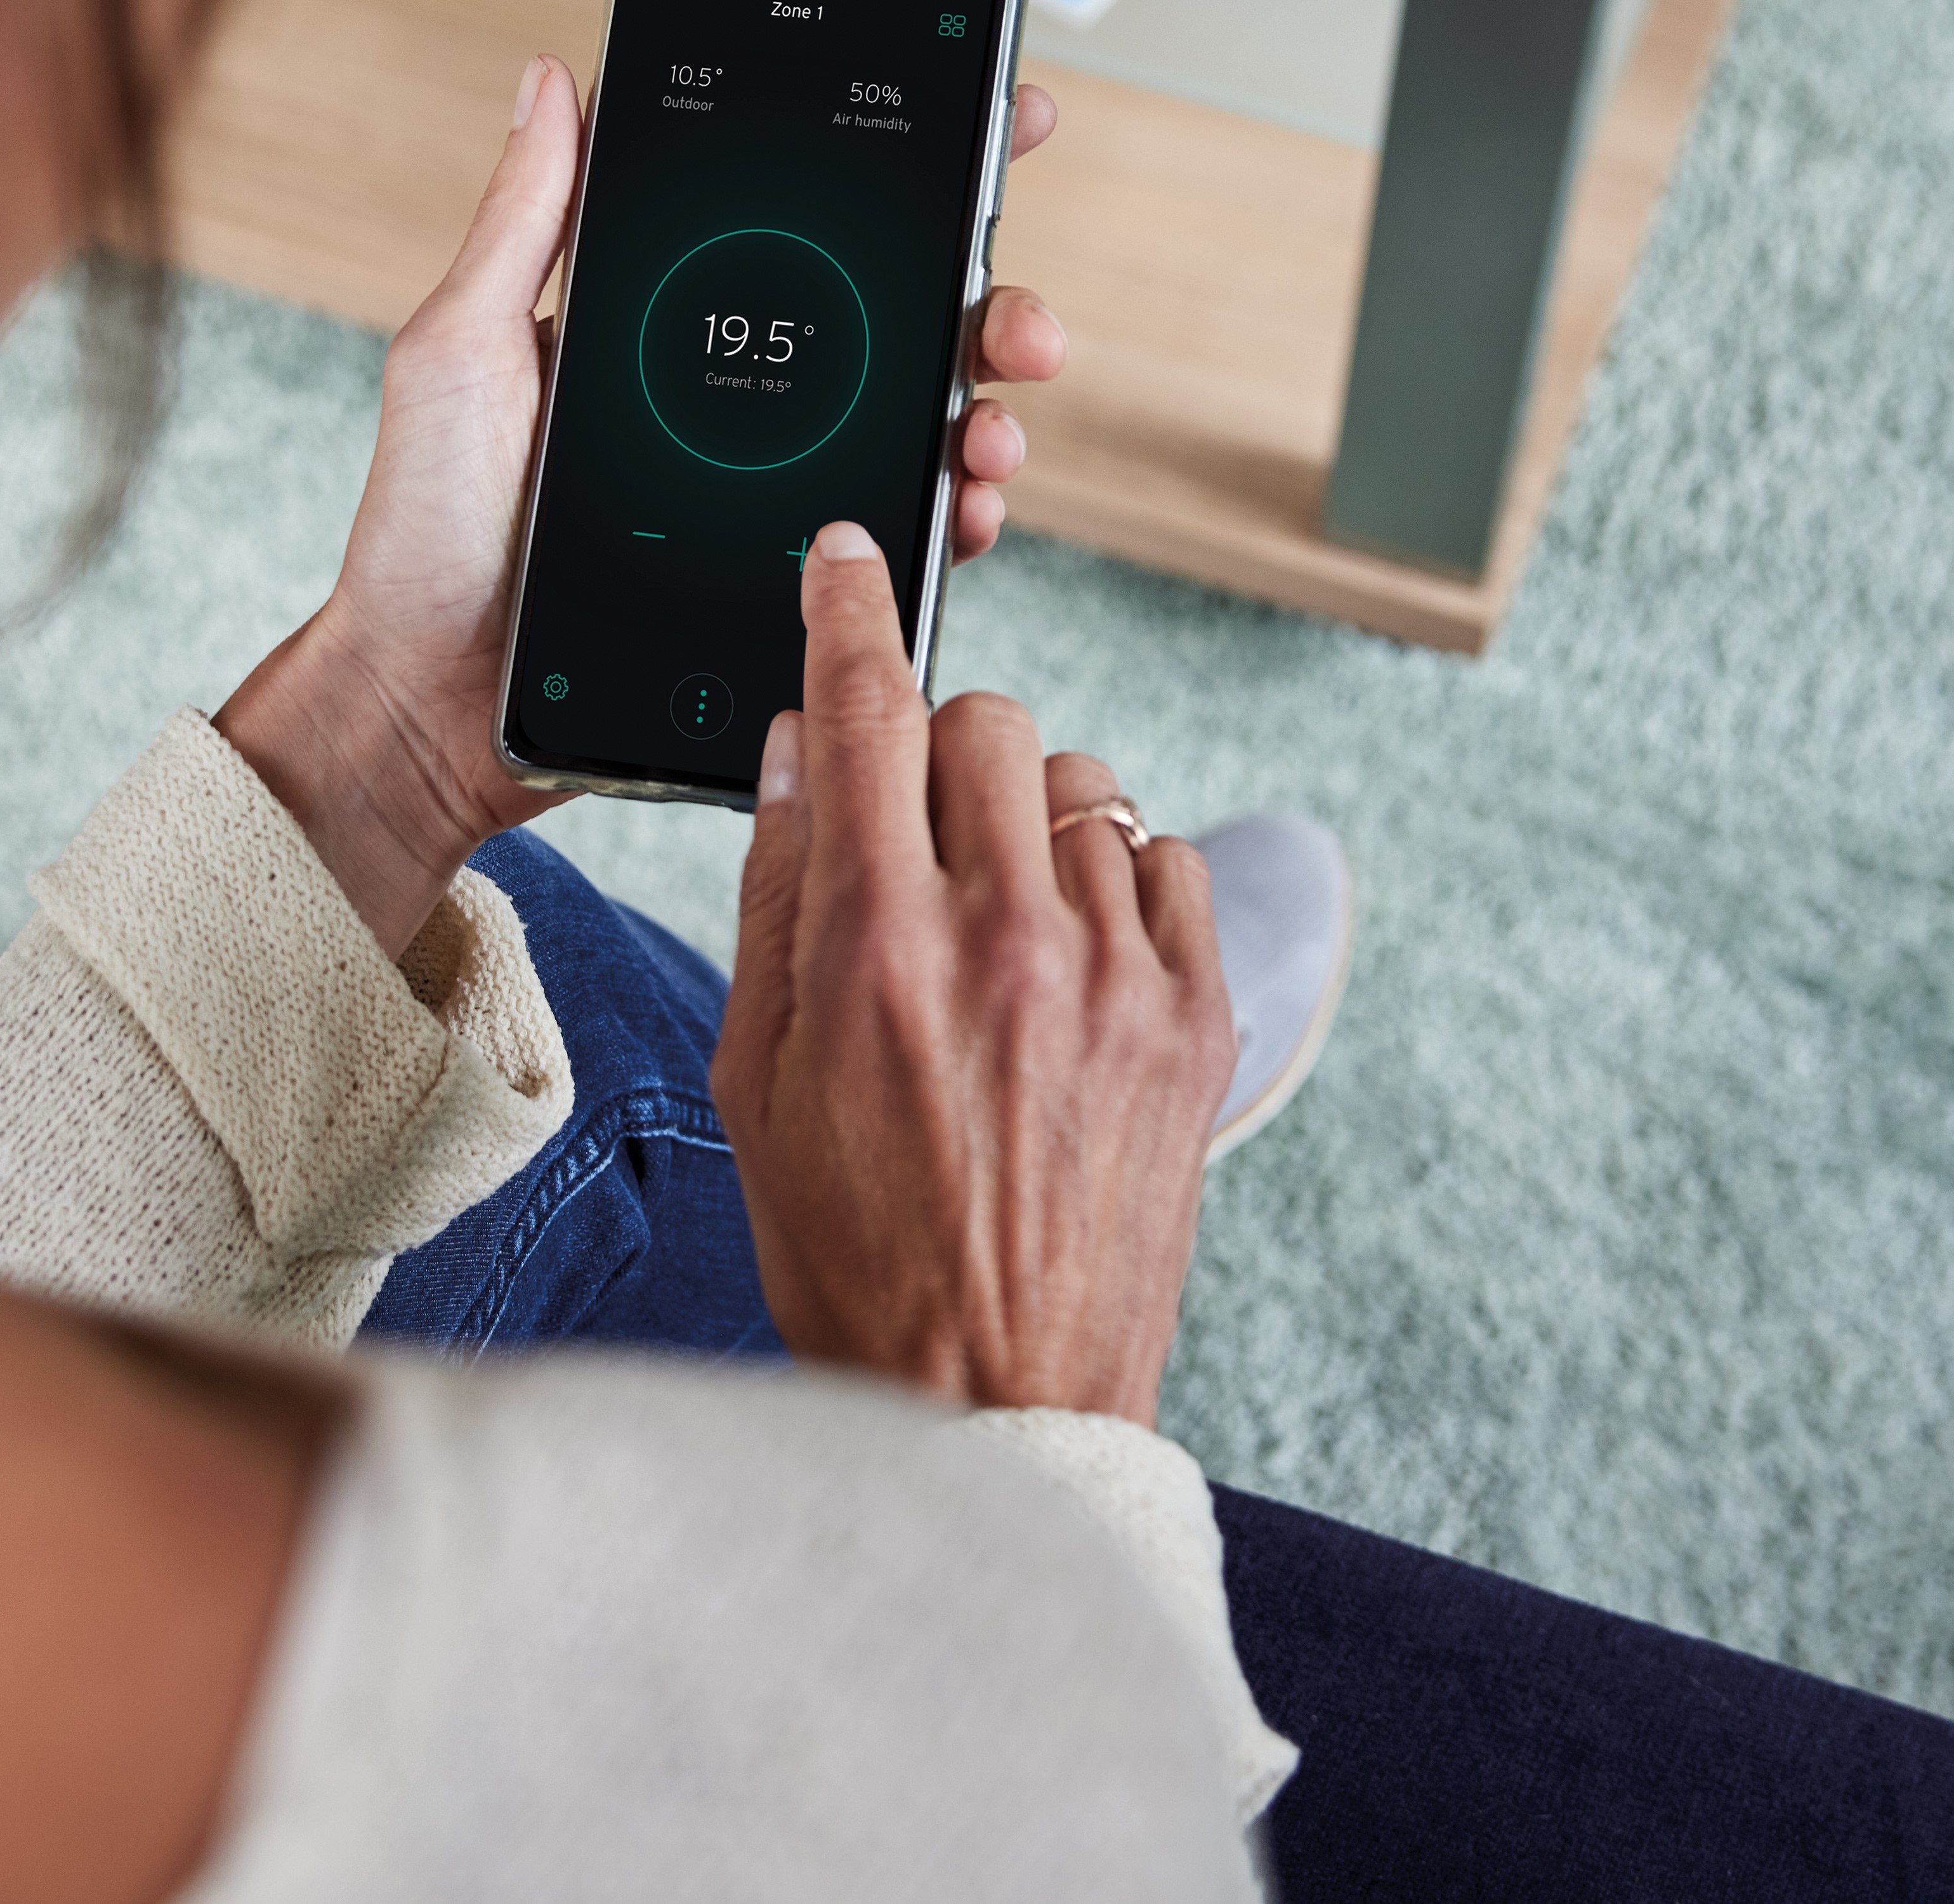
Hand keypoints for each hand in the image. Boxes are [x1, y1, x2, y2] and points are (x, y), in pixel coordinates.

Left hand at [217, 60, 1072, 952]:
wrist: (426, 697)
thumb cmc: (426, 526)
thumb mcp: (463, 349)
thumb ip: (523, 220)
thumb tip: (550, 76)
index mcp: (677, 325)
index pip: (813, 227)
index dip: (918, 172)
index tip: (1001, 118)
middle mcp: (740, 400)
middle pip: (903, 327)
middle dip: (991, 309)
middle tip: (1018, 323)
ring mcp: (774, 490)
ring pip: (923, 429)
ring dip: (986, 415)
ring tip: (989, 430)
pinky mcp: (787, 580)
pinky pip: (897, 541)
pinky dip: (952, 520)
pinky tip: (960, 511)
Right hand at [710, 522, 1231, 1423]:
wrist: (996, 1396)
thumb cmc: (855, 1247)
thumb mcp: (756, 1076)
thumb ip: (780, 895)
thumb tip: (803, 747)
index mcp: (877, 951)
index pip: (864, 712)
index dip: (848, 610)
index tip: (847, 557)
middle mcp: (1005, 942)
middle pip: (984, 724)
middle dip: (937, 753)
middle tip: (912, 837)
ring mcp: (1117, 977)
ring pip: (1081, 786)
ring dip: (1028, 822)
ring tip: (993, 927)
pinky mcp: (1197, 1018)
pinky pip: (1164, 860)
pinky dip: (1116, 882)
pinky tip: (1070, 964)